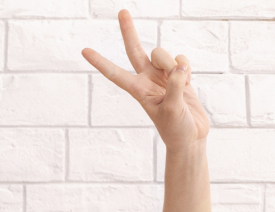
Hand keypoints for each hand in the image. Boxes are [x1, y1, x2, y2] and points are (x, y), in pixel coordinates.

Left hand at [83, 10, 208, 148]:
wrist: (190, 136)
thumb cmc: (175, 128)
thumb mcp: (172, 109)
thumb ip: (176, 86)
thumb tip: (180, 66)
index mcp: (137, 90)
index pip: (115, 73)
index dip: (100, 61)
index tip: (84, 50)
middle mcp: (146, 79)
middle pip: (136, 49)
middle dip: (129, 31)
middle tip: (121, 11)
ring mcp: (162, 75)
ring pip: (164, 54)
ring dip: (174, 64)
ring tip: (181, 82)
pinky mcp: (179, 74)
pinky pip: (182, 59)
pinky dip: (187, 66)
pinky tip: (188, 79)